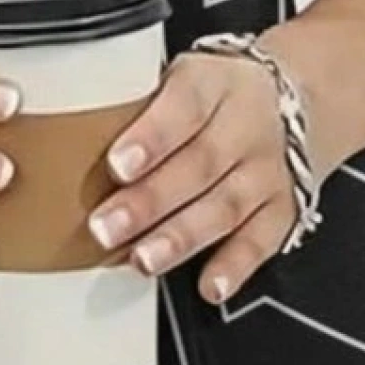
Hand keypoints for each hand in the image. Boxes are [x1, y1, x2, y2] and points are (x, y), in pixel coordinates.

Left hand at [88, 40, 330, 305]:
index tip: (117, 164)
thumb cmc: (217, 96)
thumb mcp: (181, 78)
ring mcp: (268, 170)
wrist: (299, 98)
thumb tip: (65, 143)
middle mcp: (246, 125)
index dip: (151, 137)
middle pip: (198, 164)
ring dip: (181, 237)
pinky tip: (210, 285)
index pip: (184, 105)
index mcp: (214, 84)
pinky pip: (261, 240)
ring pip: (224, 206)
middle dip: (150, 201)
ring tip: (143, 259)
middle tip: (105, 227)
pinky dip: (236, 266)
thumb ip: (138, 107)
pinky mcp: (283, 208)